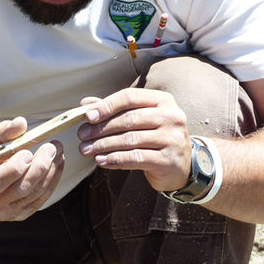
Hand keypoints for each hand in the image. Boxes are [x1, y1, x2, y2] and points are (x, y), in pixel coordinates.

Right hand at [0, 117, 63, 220]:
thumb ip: (1, 132)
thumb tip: (21, 123)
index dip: (14, 169)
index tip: (28, 152)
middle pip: (20, 188)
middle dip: (40, 166)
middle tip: (52, 147)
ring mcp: (5, 213)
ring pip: (34, 194)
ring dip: (51, 172)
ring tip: (58, 152)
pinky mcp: (19, 215)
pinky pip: (40, 200)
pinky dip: (52, 181)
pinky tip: (58, 164)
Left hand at [77, 88, 191, 191]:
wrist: (181, 166)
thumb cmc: (156, 137)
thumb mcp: (140, 119)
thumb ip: (114, 110)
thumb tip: (86, 103)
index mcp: (163, 100)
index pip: (130, 97)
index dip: (106, 106)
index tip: (88, 117)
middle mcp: (171, 116)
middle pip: (128, 119)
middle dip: (101, 128)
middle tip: (82, 136)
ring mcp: (172, 138)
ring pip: (130, 140)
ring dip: (103, 145)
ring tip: (86, 150)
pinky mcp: (168, 160)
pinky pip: (135, 158)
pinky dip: (115, 159)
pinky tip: (101, 161)